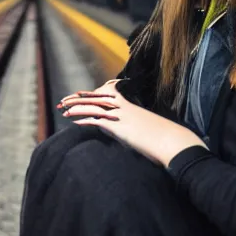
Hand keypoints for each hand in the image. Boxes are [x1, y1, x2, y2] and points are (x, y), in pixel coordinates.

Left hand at [57, 82, 207, 166]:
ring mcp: (120, 116)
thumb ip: (128, 125)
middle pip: (96, 97)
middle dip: (78, 98)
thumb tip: (116, 130)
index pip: (106, 94)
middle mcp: (123, 107)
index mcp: (128, 106)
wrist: (172, 141)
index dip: (91, 94)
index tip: (79, 95)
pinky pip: (97, 120)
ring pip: (93, 106)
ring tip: (63, 109)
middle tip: (64, 101)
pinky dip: (84, 119)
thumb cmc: (161, 137)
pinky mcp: (119, 127)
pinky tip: (74, 121)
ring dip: (76, 107)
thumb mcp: (142, 127)